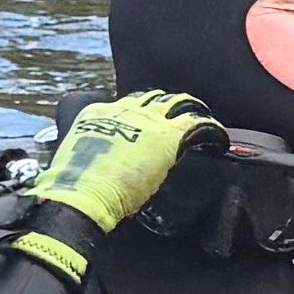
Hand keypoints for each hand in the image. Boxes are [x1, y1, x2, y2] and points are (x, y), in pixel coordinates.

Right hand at [11, 91, 212, 279]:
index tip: (147, 124)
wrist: (82, 195)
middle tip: (178, 121)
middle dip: (167, 107)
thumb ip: (93, 156)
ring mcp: (145, 119)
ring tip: (204, 123)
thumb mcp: (77, 163)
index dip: (140, 112)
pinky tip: (219, 141)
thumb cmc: (73, 190)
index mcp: (94, 114)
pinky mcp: (167, 135)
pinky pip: (197, 122)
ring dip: (192, 111)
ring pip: (178, 102)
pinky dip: (212, 129)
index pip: (124, 104)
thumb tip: (101, 169)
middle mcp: (121, 109)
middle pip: (153, 97)